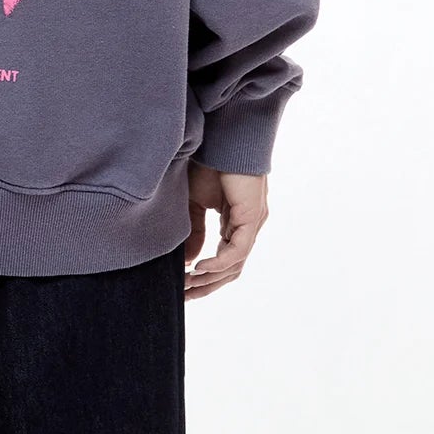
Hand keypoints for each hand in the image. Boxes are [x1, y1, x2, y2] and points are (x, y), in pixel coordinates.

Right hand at [184, 166, 267, 299]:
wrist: (221, 137)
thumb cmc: (208, 163)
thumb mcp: (194, 203)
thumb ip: (193, 232)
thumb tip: (189, 261)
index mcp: (235, 224)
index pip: (224, 261)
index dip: (204, 278)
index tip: (181, 287)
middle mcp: (247, 227)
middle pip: (231, 269)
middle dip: (206, 285)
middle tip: (184, 296)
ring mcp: (252, 223)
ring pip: (235, 264)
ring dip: (210, 278)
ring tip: (187, 283)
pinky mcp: (252, 217)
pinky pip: (238, 251)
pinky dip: (218, 263)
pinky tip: (199, 268)